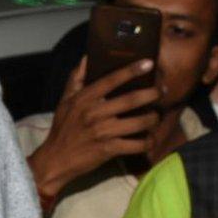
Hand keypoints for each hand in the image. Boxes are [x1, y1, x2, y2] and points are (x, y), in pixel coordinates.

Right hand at [29, 57, 160, 198]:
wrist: (55, 159)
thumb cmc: (62, 129)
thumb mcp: (64, 102)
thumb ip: (76, 79)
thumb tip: (86, 58)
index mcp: (84, 100)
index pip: (110, 80)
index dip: (131, 70)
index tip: (149, 63)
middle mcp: (94, 114)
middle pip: (132, 100)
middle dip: (152, 93)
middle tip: (162, 90)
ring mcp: (102, 132)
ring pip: (139, 122)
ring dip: (153, 118)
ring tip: (156, 115)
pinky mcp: (108, 149)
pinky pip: (136, 145)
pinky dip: (147, 142)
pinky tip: (149, 139)